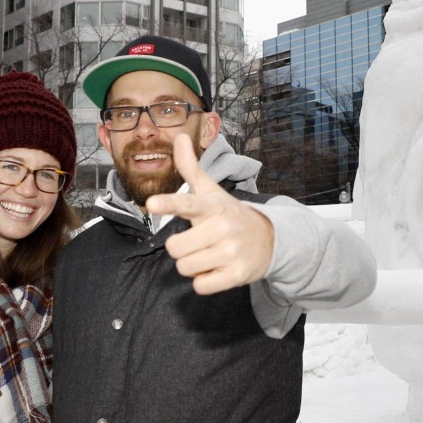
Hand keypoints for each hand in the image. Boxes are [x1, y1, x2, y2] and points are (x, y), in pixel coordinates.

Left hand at [144, 134, 274, 294]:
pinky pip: (201, 286)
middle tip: (198, 242)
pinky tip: (217, 269)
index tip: (153, 203)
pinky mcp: (238, 274)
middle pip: (175, 248)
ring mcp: (232, 251)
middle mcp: (223, 227)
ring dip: (192, 265)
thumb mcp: (211, 192)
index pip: (187, 204)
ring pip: (186, 268)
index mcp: (212, 206)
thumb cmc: (229, 215)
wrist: (269, 238)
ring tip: (209, 254)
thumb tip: (179, 137)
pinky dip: (205, 281)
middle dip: (181, 249)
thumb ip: (190, 168)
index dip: (168, 204)